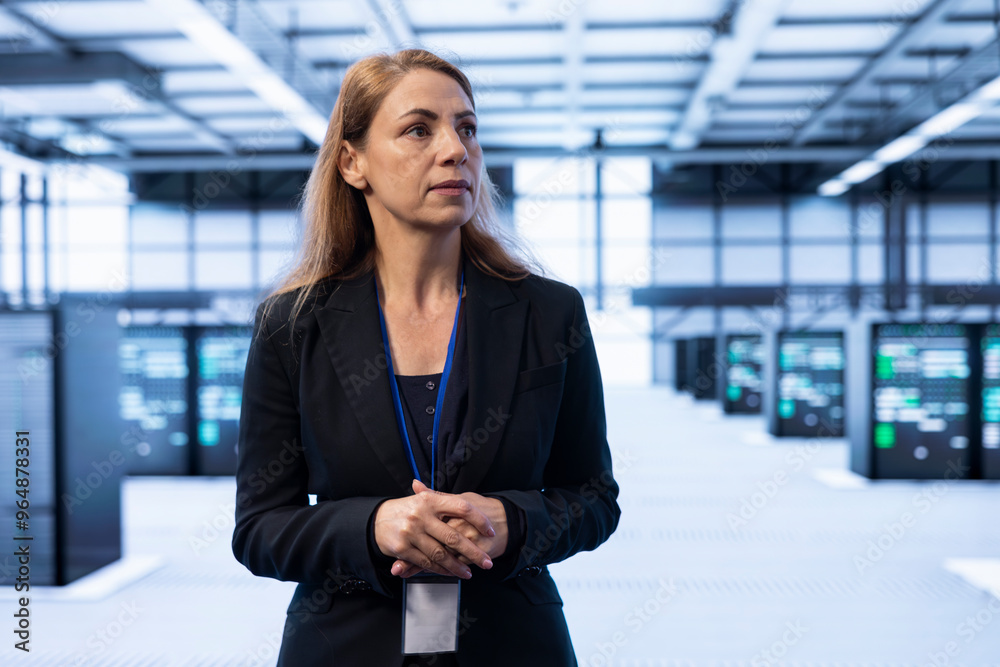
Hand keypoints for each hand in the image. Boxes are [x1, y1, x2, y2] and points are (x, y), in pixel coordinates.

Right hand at [374, 479, 494, 579]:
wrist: (376, 519)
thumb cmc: (405, 509)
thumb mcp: (423, 499)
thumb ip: (444, 500)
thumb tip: (472, 501)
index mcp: (430, 500)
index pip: (462, 507)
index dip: (479, 520)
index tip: (490, 531)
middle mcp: (421, 515)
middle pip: (454, 537)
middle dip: (473, 552)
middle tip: (487, 562)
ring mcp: (411, 532)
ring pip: (441, 554)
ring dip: (457, 566)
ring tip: (469, 572)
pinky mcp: (403, 548)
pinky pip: (426, 562)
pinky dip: (440, 569)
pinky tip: (450, 572)